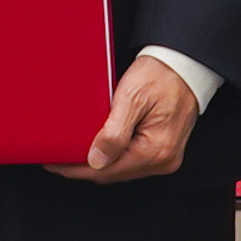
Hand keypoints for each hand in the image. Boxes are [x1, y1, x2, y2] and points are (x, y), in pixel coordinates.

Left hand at [57, 57, 197, 183]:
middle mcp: (163, 160)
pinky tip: (96, 147)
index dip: (77, 169)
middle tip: (58, 157)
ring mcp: (165, 157)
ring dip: (97, 163)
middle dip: (84, 167)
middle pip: (114, 174)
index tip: (56, 163)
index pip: (107, 170)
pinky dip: (112, 156)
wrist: (184, 66)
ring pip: (122, 169)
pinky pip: (131, 160)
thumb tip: (96, 161)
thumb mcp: (132, 98)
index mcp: (156, 151)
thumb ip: (114, 133)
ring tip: (72, 153)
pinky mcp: (163, 150)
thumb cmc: (160, 76)